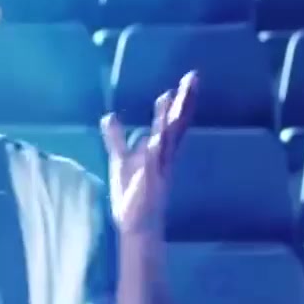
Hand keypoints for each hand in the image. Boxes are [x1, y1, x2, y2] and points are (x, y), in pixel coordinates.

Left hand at [99, 71, 196, 238]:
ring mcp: (158, 171)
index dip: (181, 102)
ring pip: (166, 141)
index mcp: (161, 151)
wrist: (135, 225)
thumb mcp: (121, 159)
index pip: (174, 122)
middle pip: (177, 125)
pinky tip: (153, 138)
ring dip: (168, 120)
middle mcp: (164, 158)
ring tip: (170, 97)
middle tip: (193, 78)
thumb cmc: (132, 194)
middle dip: (185, 102)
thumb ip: (116, 138)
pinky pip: (151, 167)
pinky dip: (152, 153)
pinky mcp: (148, 185)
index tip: (187, 80)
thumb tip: (110, 115)